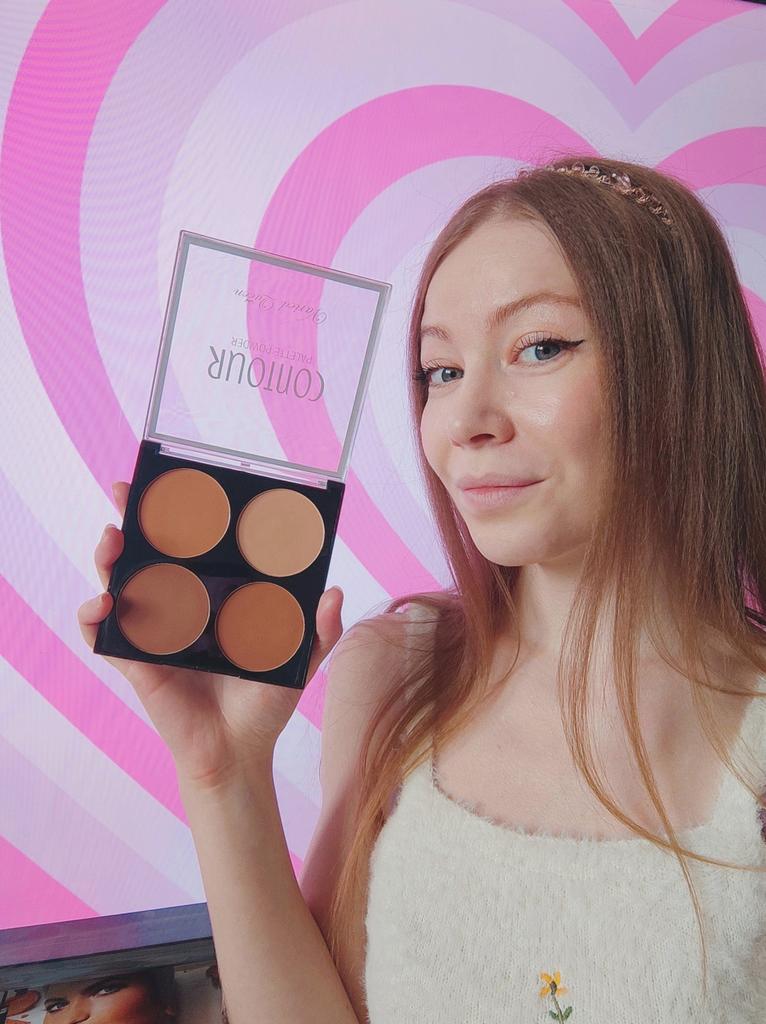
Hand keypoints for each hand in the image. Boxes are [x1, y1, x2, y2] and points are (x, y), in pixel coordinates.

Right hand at [77, 482, 344, 787]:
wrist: (238, 752)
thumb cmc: (265, 704)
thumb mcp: (299, 660)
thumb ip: (320, 630)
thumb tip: (335, 592)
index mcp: (213, 599)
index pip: (190, 548)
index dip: (176, 517)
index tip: (170, 486)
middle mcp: (178, 609)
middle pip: (147, 556)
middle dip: (131, 522)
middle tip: (126, 495)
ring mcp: (153, 633)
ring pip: (119, 585)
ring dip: (107, 559)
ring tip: (112, 542)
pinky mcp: (135, 662)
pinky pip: (103, 635)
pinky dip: (93, 617)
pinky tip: (103, 604)